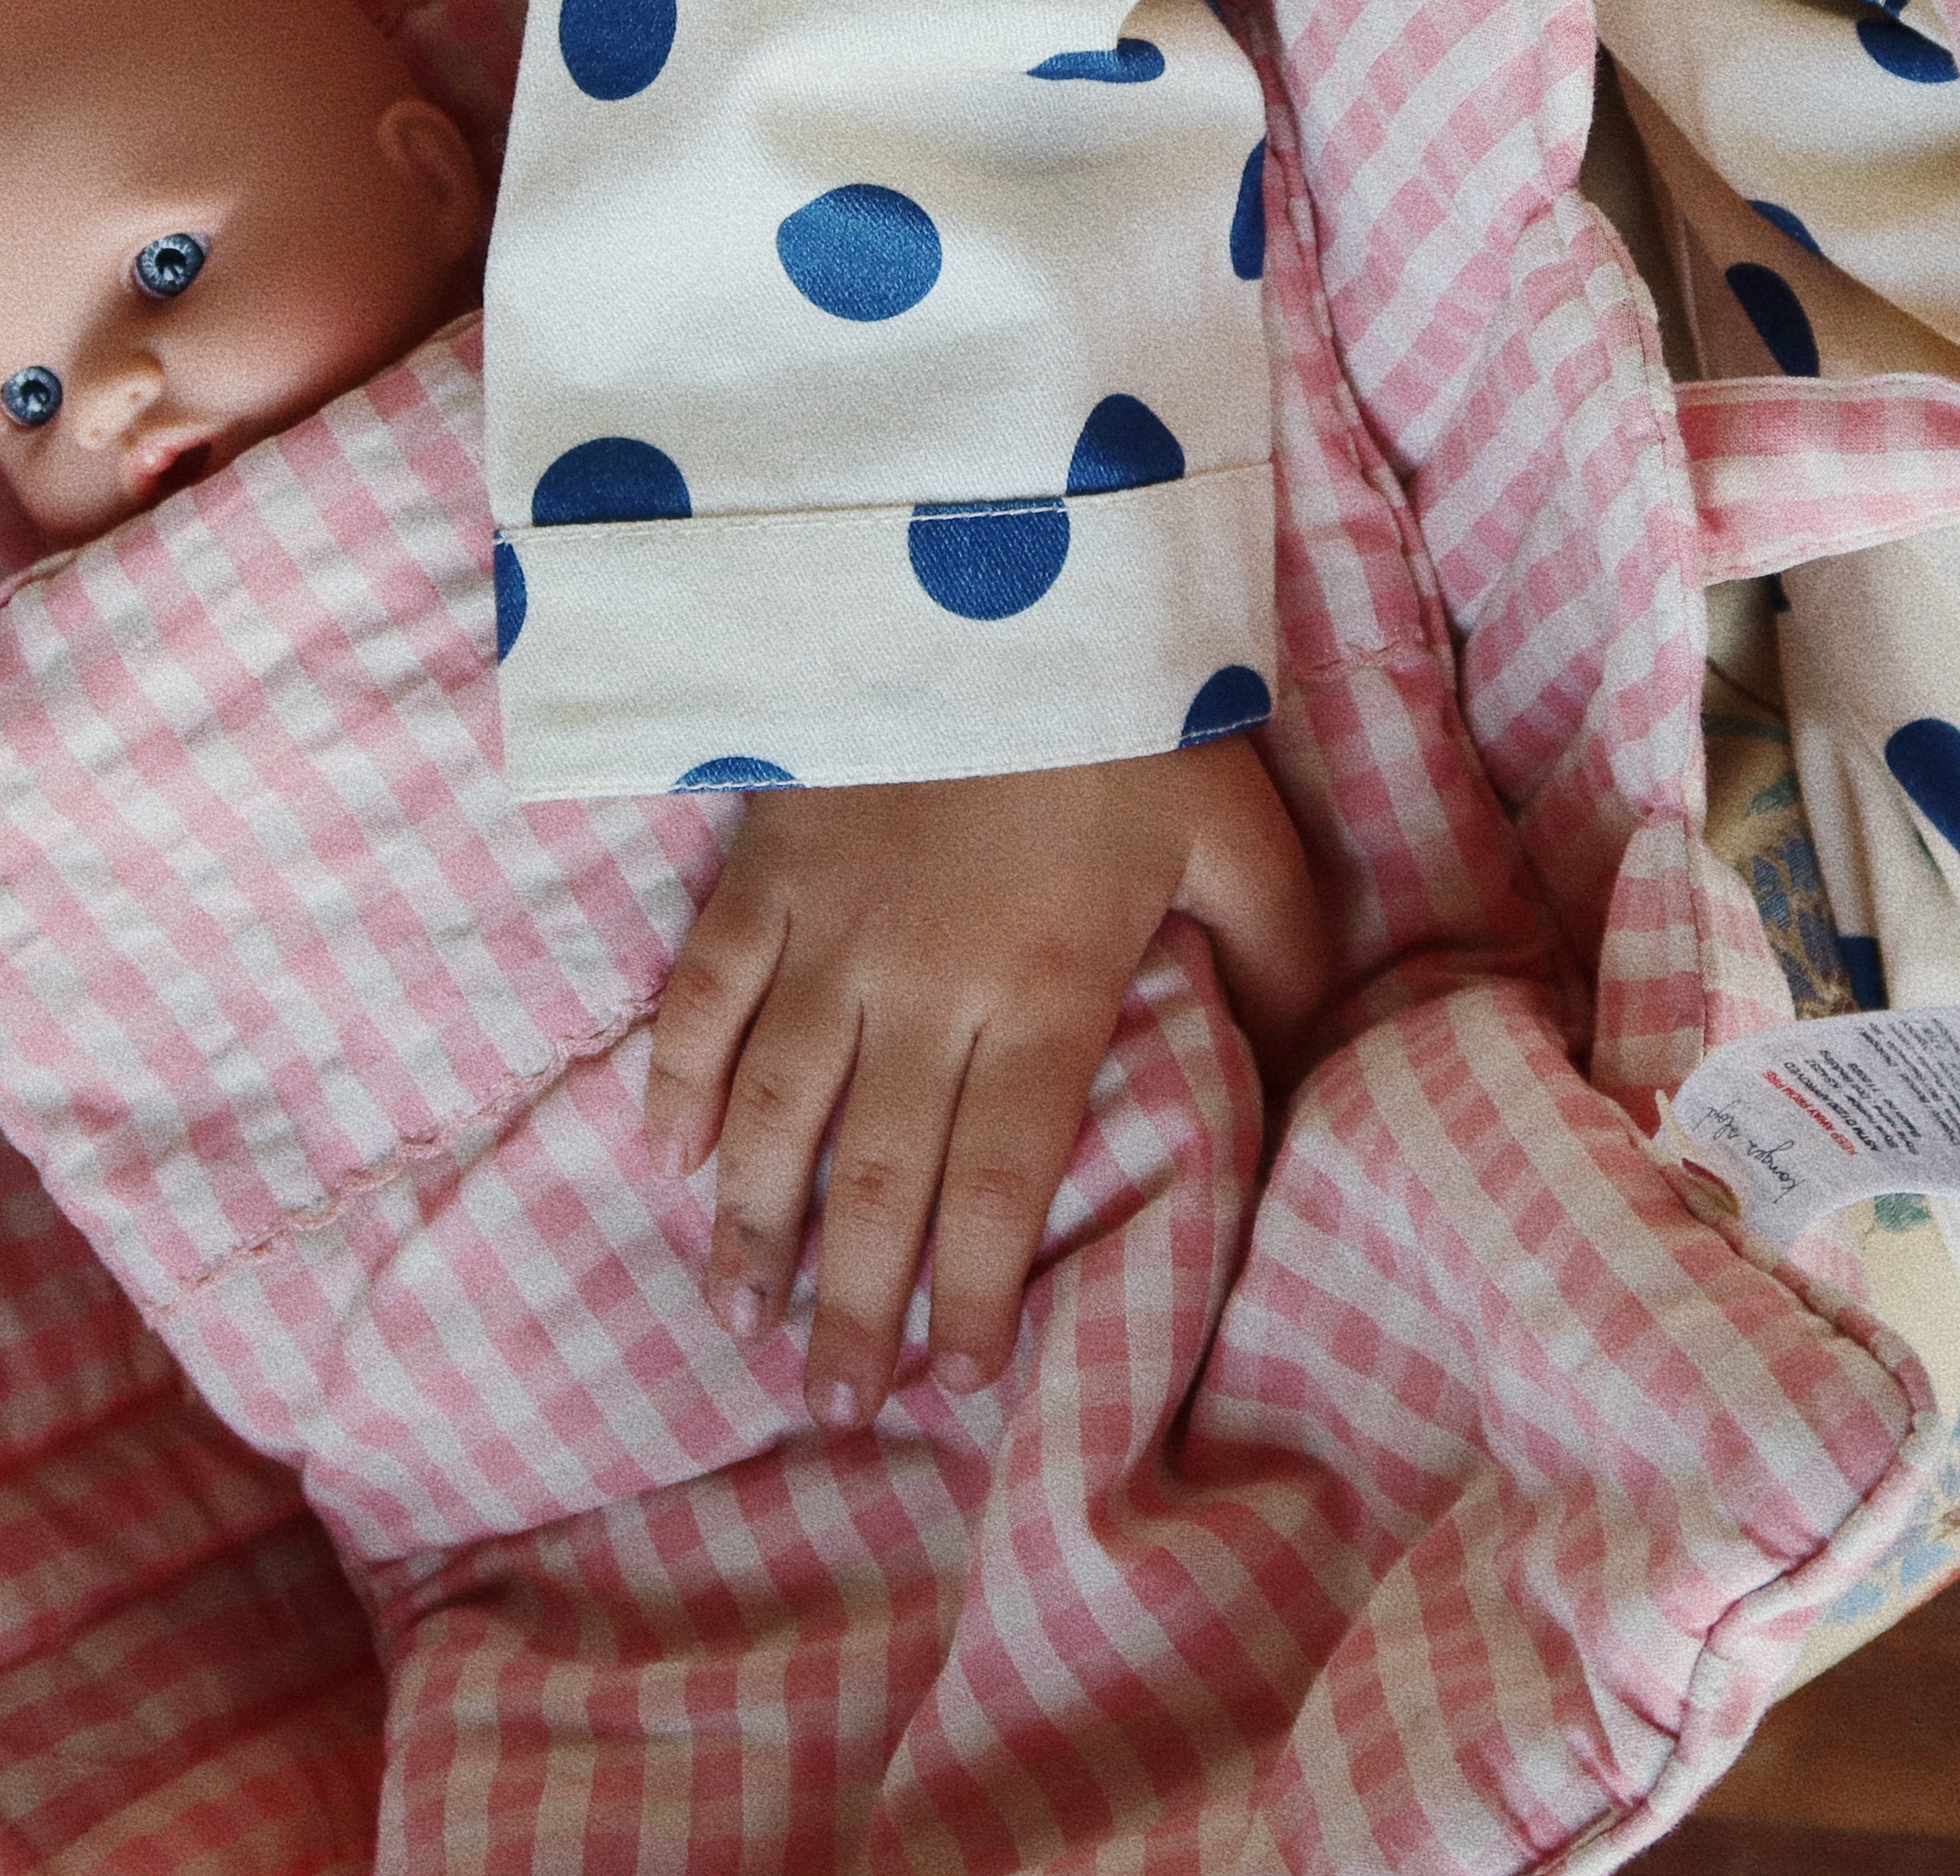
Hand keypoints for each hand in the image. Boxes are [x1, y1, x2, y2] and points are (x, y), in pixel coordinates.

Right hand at [643, 736, 1310, 1427]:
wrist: (992, 558)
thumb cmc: (1128, 703)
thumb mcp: (1238, 827)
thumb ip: (1274, 952)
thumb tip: (1296, 1055)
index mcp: (1046, 988)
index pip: (998, 1184)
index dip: (971, 1294)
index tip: (958, 1377)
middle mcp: (923, 985)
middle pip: (877, 1182)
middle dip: (855, 1307)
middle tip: (838, 1401)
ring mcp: (827, 929)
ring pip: (771, 1115)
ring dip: (752, 1229)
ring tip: (747, 1321)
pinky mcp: (761, 867)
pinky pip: (699, 999)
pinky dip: (673, 1086)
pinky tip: (664, 1163)